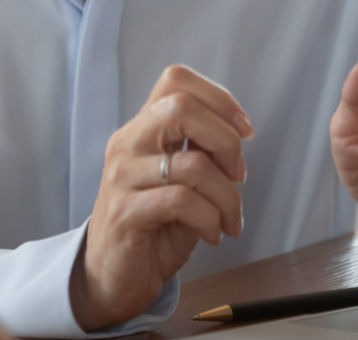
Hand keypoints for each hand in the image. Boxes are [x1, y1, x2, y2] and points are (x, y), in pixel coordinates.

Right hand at [71, 65, 253, 330]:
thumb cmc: (153, 228)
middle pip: (181, 106)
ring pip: (193, 164)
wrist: (112, 278)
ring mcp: (122, 177)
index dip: (219, 97)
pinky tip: (212, 234)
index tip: (244, 131)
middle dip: (226, 140)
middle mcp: (128, 144)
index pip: (176, 79)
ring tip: (229, 220)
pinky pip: (182, 201)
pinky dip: (211, 219)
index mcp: (142, 129)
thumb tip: (236, 133)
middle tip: (238, 175)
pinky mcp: (125, 213)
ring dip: (228, 197)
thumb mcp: (181, 181)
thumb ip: (200, 151)